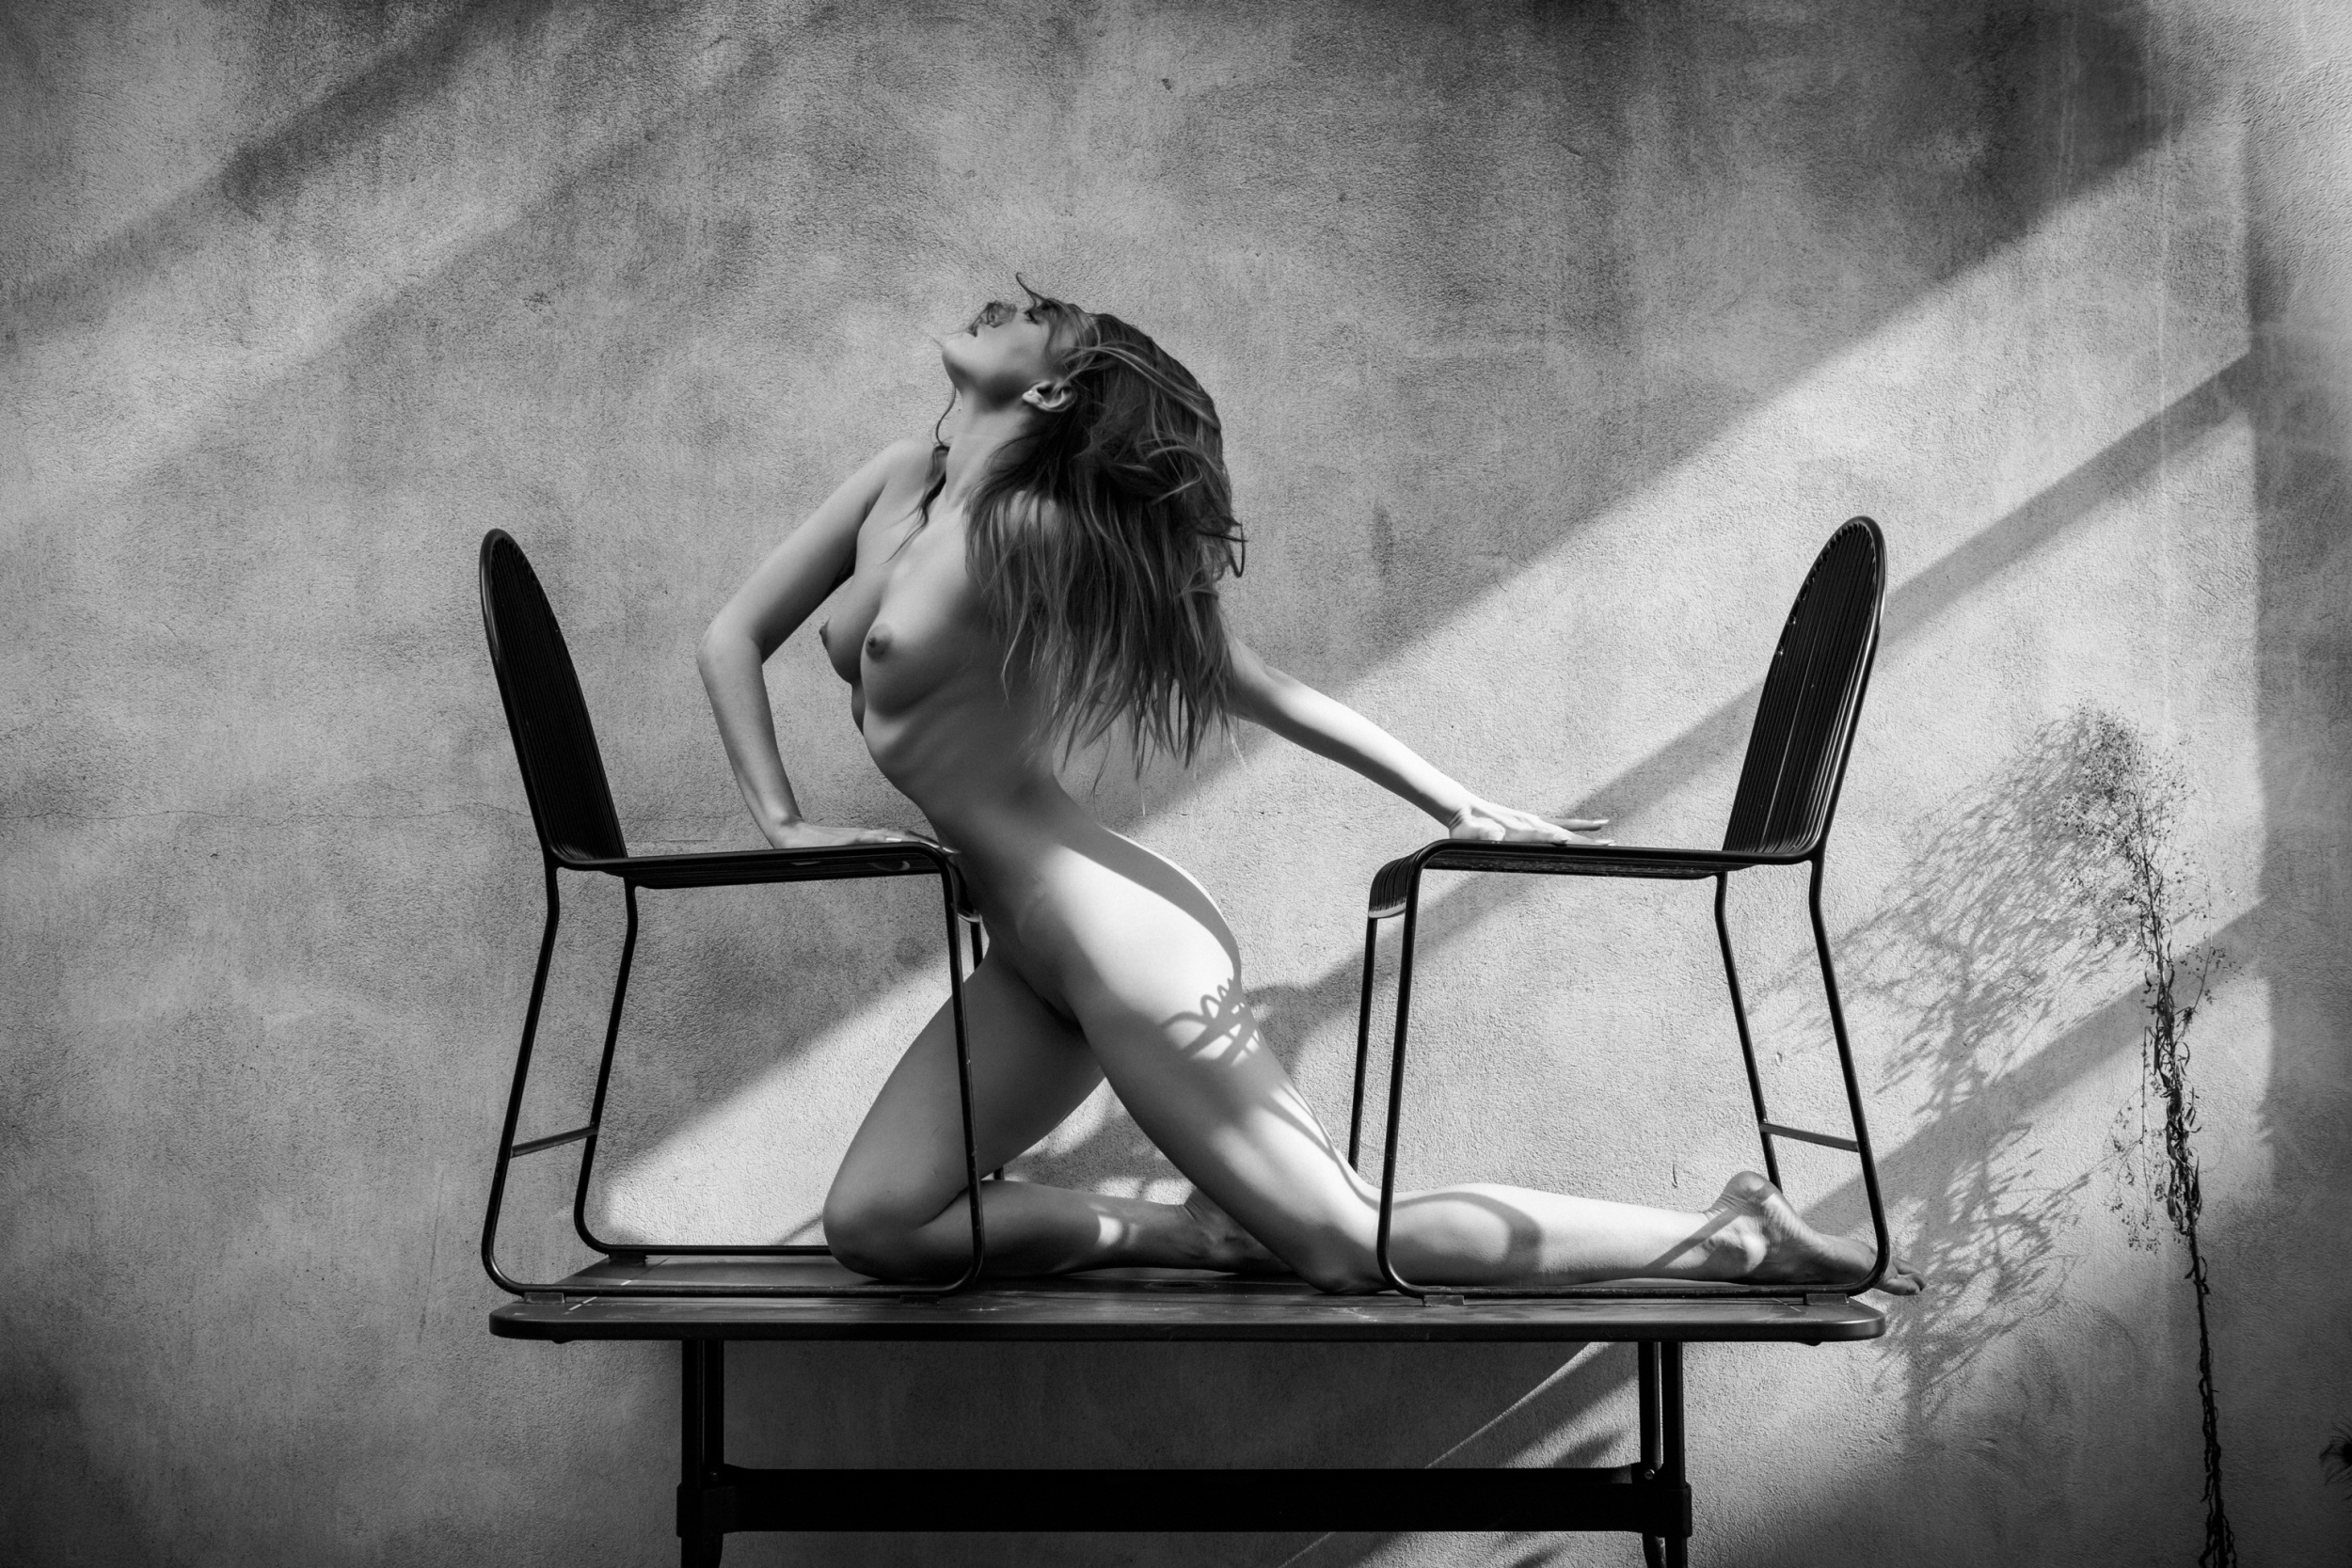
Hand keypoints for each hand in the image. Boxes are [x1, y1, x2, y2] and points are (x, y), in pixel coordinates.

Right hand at [758, 814, 932, 849]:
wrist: (790, 836)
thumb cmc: (819, 847)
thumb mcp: (853, 854)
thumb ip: (877, 858)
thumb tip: (901, 865)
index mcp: (870, 838)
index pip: (904, 839)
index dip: (926, 843)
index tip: (946, 851)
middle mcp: (867, 834)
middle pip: (903, 836)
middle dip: (927, 843)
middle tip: (949, 851)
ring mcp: (857, 836)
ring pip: (890, 836)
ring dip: (913, 841)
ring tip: (933, 848)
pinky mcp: (846, 839)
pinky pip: (869, 839)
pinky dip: (885, 840)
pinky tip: (898, 843)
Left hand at [1445, 798, 1610, 844]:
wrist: (1464, 809)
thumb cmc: (1466, 827)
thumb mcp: (1469, 834)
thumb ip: (1482, 835)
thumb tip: (1496, 836)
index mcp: (1518, 828)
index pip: (1543, 835)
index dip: (1558, 839)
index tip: (1575, 842)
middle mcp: (1530, 822)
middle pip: (1562, 832)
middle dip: (1585, 840)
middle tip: (1609, 844)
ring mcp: (1532, 821)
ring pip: (1565, 826)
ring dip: (1585, 830)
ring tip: (1607, 831)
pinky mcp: (1531, 822)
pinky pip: (1558, 823)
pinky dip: (1575, 825)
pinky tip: (1589, 826)